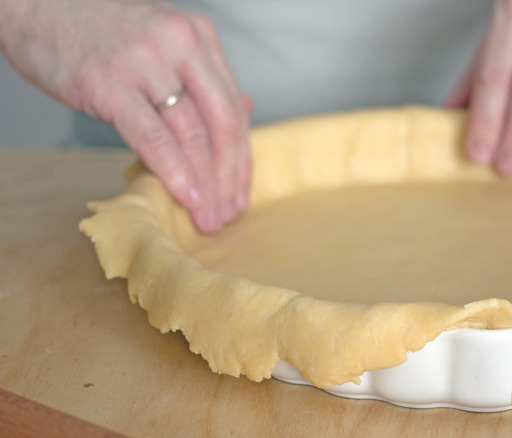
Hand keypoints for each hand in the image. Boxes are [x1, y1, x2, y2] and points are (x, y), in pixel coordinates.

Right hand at [0, 0, 250, 232]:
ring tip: (208, 216)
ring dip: (206, 183)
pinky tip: (185, 195)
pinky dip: (174, 170)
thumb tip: (245, 107)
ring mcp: (146, 63)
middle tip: (228, 213)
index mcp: (199, 37)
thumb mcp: (163, 41)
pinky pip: (153, 136)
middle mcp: (181, 45)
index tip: (240, 192)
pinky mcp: (109, 82)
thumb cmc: (97, 25)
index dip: (241, 158)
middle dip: (230, 176)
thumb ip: (203, 76)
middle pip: (223, 123)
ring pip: (192, 133)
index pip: (234, 108)